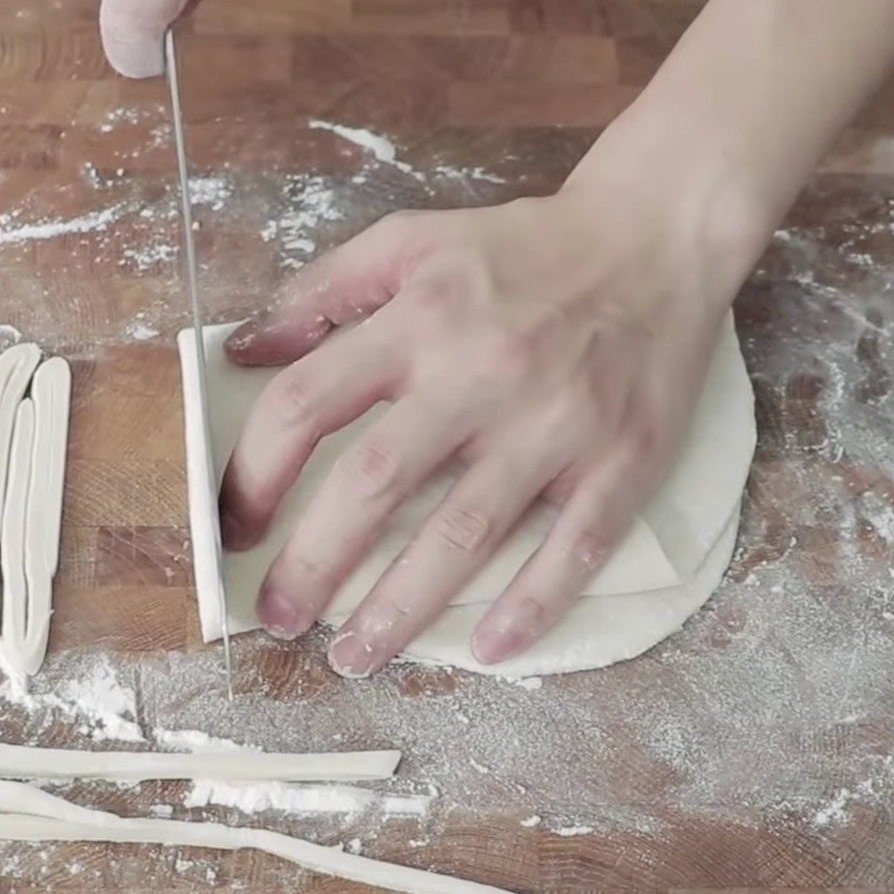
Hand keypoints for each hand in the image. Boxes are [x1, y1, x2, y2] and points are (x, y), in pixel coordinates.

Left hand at [217, 189, 760, 676]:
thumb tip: (243, 351)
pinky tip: (488, 648)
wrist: (656, 238)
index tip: (237, 526)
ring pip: (464, 533)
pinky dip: (531, 606)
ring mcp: (555, 424)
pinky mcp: (622, 459)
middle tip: (279, 616)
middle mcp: (481, 373)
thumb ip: (323, 290)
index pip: (307, 405)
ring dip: (401, 607)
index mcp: (419, 318)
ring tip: (357, 655)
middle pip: (375, 483)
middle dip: (313, 562)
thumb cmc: (525, 248)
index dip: (257, 474)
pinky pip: (573, 548)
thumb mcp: (412, 241)